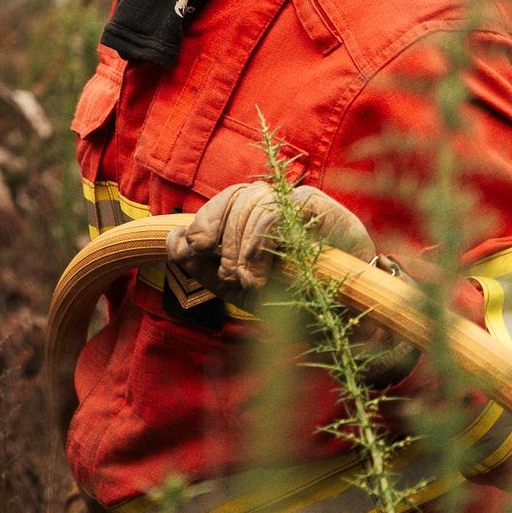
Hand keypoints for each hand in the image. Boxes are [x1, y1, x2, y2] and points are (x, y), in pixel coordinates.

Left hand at [167, 181, 374, 295]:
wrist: (338, 312)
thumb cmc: (287, 296)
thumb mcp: (236, 286)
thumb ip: (201, 266)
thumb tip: (173, 240)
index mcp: (254, 213)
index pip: (223, 201)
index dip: (204, 220)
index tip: (194, 246)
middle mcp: (274, 201)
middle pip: (236, 199)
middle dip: (225, 240)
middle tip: (229, 275)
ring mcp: (296, 201)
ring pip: (256, 202)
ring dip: (242, 243)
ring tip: (246, 277)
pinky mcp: (318, 206)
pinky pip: (282, 209)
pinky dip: (263, 235)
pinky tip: (255, 260)